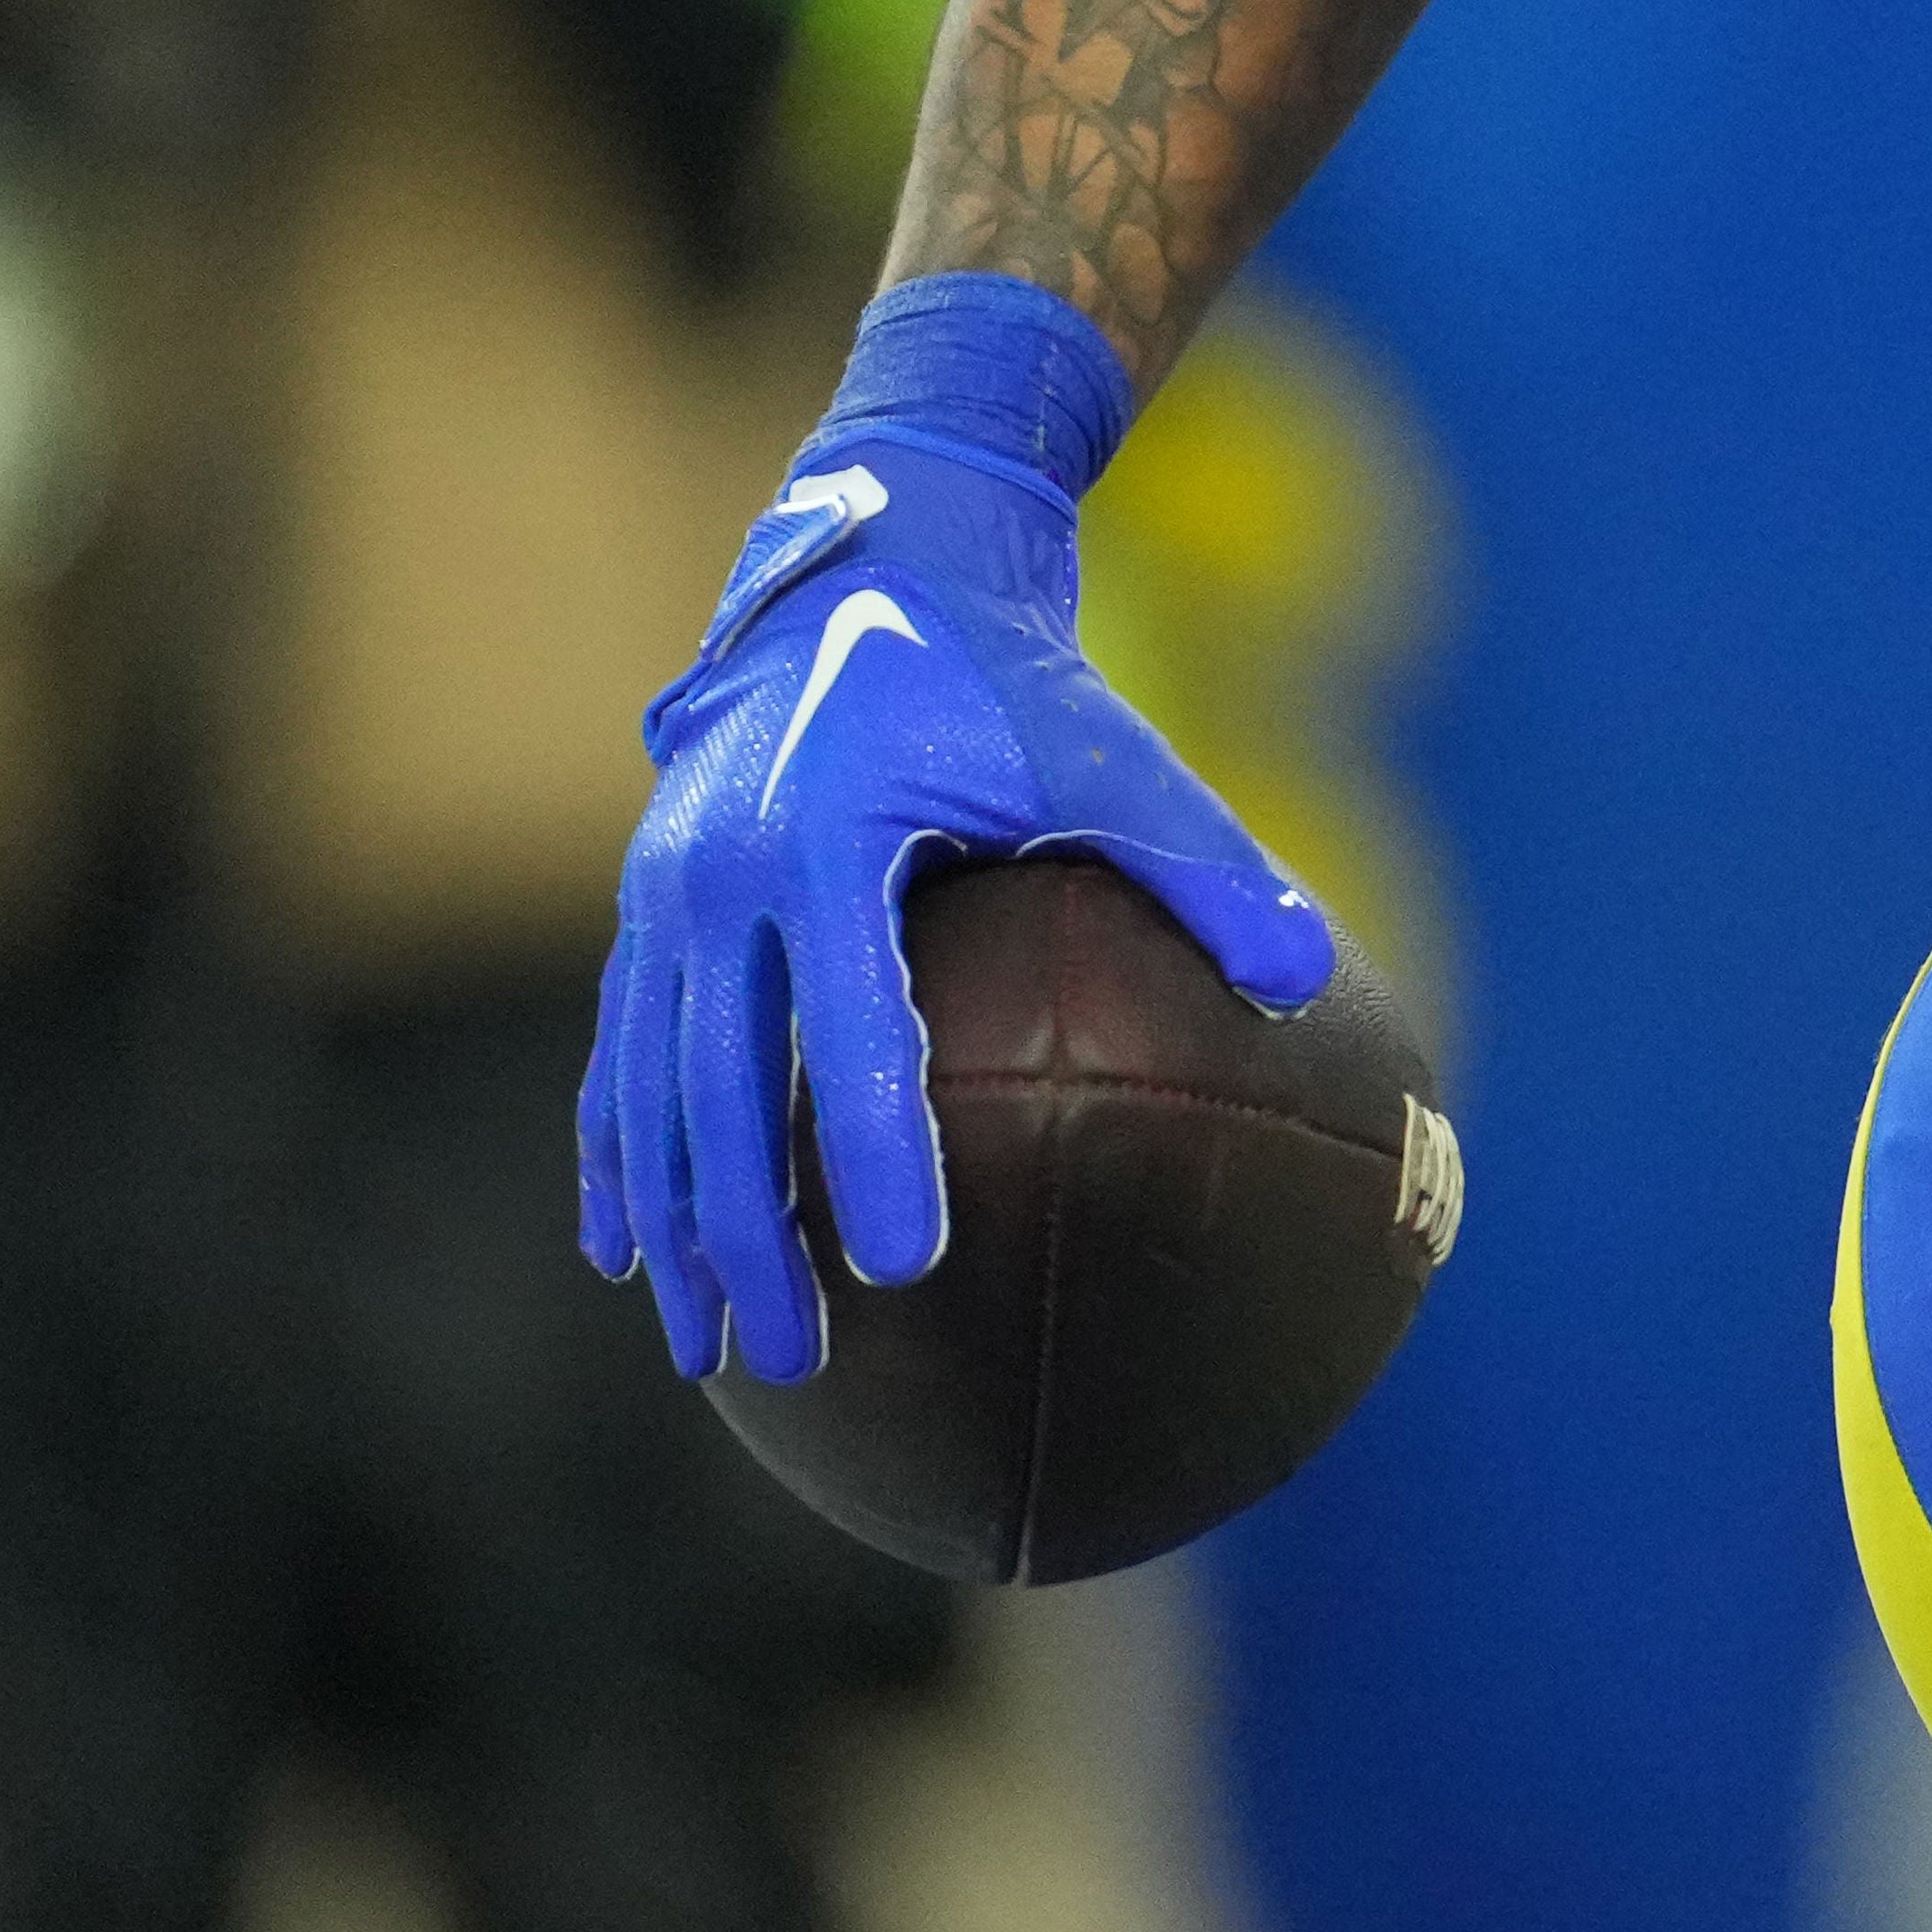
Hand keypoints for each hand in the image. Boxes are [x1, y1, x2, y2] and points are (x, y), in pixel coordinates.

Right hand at [581, 411, 1333, 1380]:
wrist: (871, 568)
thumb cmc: (1006, 676)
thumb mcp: (1110, 751)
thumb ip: (1205, 864)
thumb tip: (1311, 980)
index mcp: (829, 833)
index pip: (857, 1026)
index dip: (878, 1150)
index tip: (909, 1269)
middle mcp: (721, 869)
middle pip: (725, 1088)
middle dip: (753, 1237)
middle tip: (799, 1363)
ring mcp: (664, 890)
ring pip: (653, 1090)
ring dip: (678, 1225)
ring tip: (709, 1350)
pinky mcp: (645, 904)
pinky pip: (620, 1055)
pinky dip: (619, 1155)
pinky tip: (623, 1255)